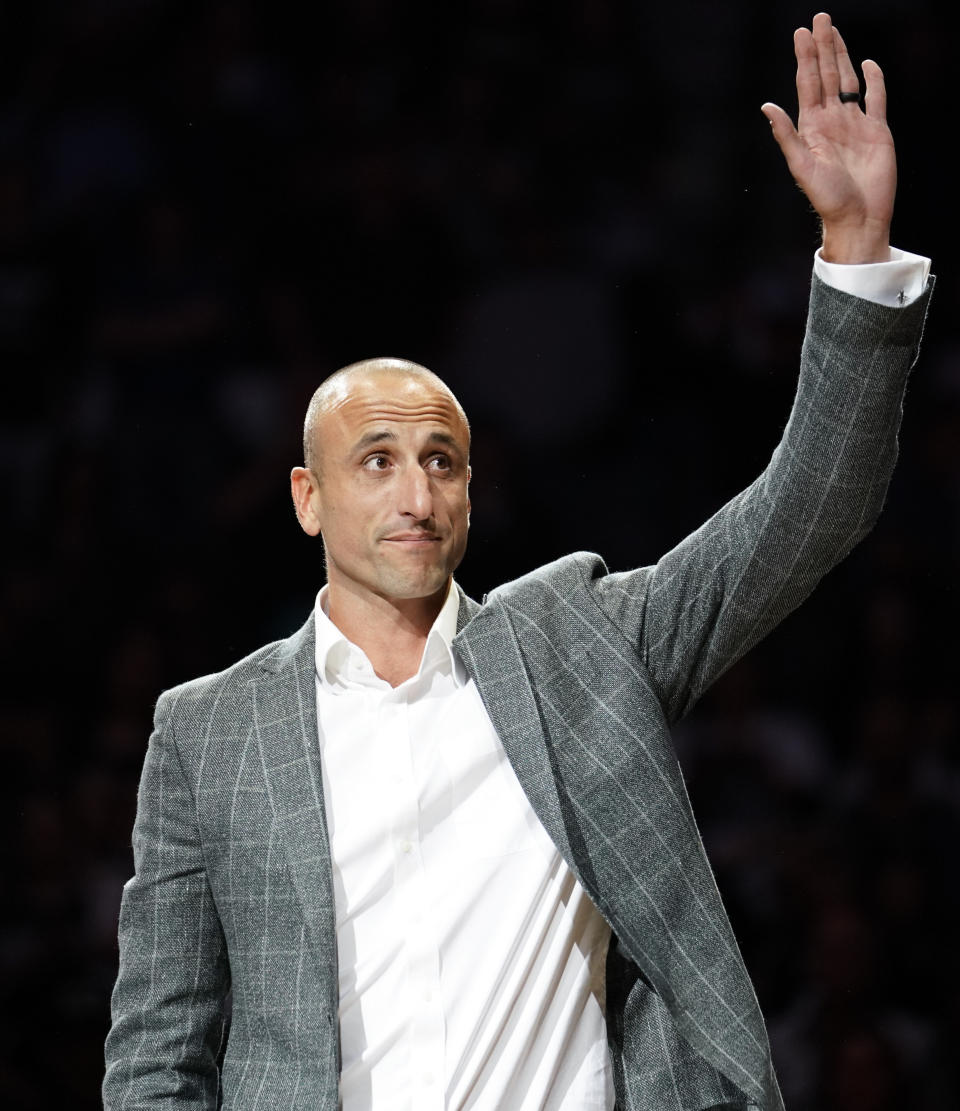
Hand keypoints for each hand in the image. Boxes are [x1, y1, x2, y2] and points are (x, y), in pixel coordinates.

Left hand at [762, 12, 894, 262]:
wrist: (858, 217)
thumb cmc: (828, 199)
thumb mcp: (802, 167)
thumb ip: (786, 135)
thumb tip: (767, 106)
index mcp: (812, 128)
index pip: (807, 84)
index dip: (805, 58)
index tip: (800, 33)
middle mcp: (832, 121)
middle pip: (827, 75)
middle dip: (823, 47)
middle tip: (818, 18)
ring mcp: (855, 124)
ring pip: (848, 81)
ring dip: (842, 56)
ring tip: (834, 31)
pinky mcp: (878, 131)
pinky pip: (876, 99)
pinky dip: (873, 80)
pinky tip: (867, 63)